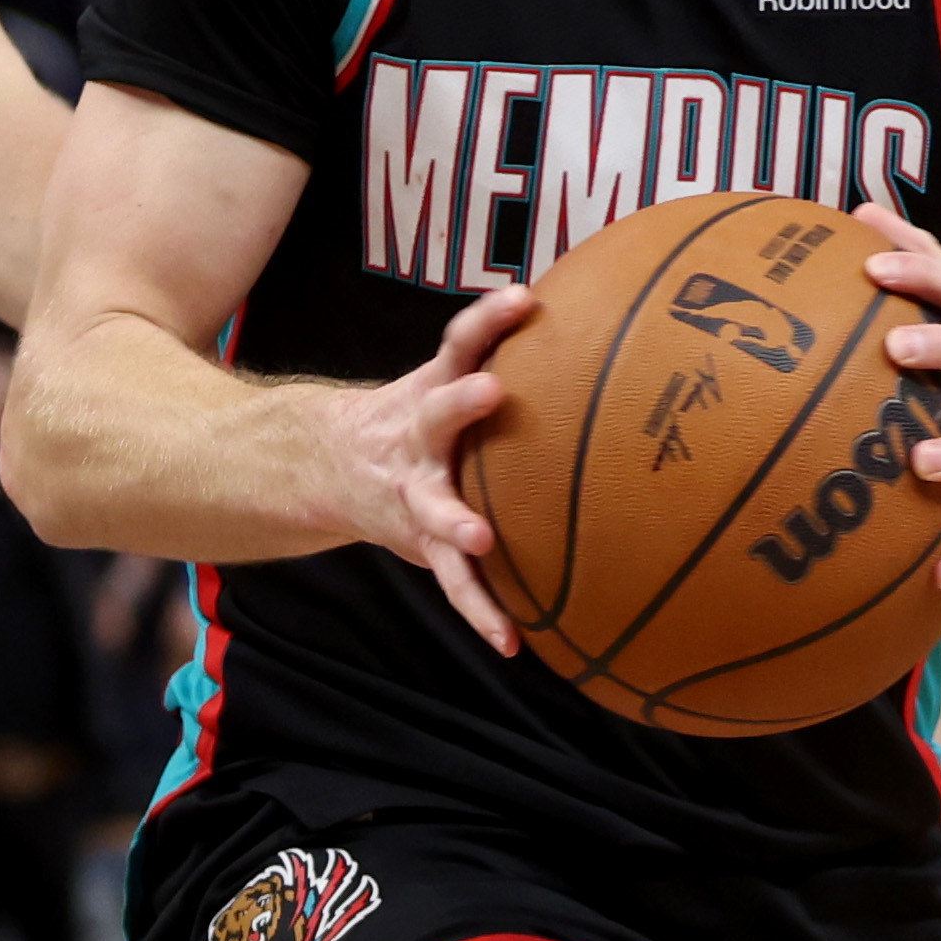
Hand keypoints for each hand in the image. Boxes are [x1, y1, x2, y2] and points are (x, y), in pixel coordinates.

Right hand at [331, 282, 535, 649]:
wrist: (332, 466)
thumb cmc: (423, 417)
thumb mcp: (446, 376)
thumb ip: (501, 355)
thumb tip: (607, 317)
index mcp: (432, 389)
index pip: (459, 342)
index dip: (488, 319)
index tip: (524, 298)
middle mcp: (419, 437)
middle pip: (435, 413)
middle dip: (459, 402)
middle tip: (490, 389)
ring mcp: (415, 493)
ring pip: (433, 505)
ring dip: (456, 520)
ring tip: (478, 538)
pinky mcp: (422, 542)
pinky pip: (454, 582)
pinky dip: (481, 611)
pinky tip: (511, 642)